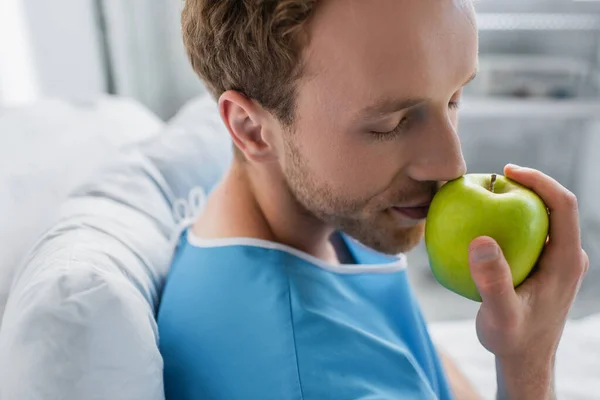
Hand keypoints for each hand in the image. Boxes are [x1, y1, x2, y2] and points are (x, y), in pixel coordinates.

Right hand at [468, 164, 588, 398]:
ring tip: (486, 195)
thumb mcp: (500, 315)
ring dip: (516, 202)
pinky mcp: (545, 266)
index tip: (508, 170)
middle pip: (554, 206)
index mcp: (567, 260)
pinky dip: (508, 221)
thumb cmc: (512, 340)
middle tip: (491, 178)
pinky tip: (482, 225)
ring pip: (541, 218)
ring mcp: (557, 261)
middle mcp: (568, 256)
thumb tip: (481, 240)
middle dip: (525, 185)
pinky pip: (529, 233)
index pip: (563, 205)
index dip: (539, 180)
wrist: (524, 359)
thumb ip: (492, 281)